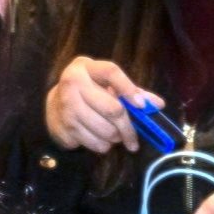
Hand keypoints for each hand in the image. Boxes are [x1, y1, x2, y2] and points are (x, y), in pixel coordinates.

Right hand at [46, 56, 163, 153]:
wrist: (55, 105)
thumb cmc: (89, 93)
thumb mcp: (107, 85)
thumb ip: (132, 92)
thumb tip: (158, 104)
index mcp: (86, 67)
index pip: (111, 73)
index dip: (129, 89)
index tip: (142, 107)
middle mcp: (73, 83)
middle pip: (113, 109)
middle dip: (128, 128)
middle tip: (133, 139)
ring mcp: (66, 106)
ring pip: (105, 130)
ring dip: (116, 138)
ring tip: (114, 136)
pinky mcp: (63, 127)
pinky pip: (94, 143)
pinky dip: (103, 146)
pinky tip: (100, 139)